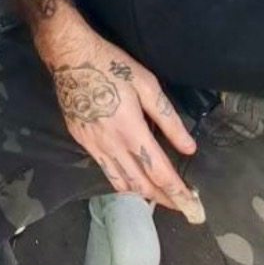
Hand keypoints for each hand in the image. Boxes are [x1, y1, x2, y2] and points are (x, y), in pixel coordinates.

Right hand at [37, 12, 204, 222]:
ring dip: (141, 194)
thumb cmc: (111, 65)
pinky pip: (105, 169)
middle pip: (141, 185)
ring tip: (157, 195)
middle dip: (163, 199)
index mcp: (131, 131)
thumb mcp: (146, 84)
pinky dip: (121, 179)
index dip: (178, 193)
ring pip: (120, 183)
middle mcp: (112, 145)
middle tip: (180, 205)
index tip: (193, 208)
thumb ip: (168, 119)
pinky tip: (130, 174)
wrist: (70, 55)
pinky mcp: (81, 141)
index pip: (160, 173)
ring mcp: (93, 146)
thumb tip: (189, 147)